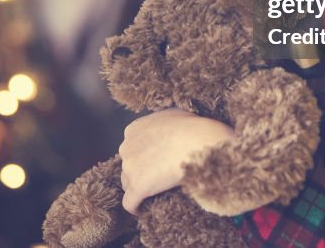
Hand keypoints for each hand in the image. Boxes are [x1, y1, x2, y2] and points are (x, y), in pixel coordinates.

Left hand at [118, 108, 234, 214]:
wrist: (198, 142)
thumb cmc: (192, 127)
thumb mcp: (173, 114)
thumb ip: (161, 122)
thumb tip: (169, 128)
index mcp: (133, 130)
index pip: (131, 148)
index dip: (141, 158)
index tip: (153, 164)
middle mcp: (127, 147)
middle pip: (127, 166)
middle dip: (139, 173)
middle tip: (156, 180)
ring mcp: (131, 168)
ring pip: (127, 184)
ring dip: (137, 190)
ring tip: (151, 196)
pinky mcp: (138, 187)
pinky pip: (129, 203)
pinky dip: (135, 208)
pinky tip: (142, 211)